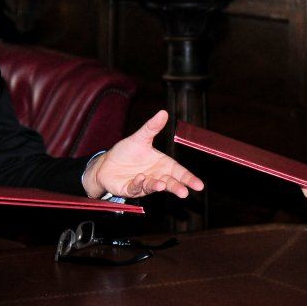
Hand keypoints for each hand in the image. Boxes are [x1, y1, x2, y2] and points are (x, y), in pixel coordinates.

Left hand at [82, 110, 203, 198]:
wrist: (106, 163)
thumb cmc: (126, 152)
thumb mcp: (140, 138)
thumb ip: (152, 128)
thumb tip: (163, 112)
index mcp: (162, 165)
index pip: (179, 173)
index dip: (189, 179)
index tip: (199, 185)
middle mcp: (155, 176)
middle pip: (169, 183)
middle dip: (177, 188)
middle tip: (184, 193)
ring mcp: (143, 184)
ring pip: (153, 187)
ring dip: (157, 186)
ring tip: (162, 185)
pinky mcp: (129, 189)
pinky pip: (135, 187)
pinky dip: (138, 184)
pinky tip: (140, 177)